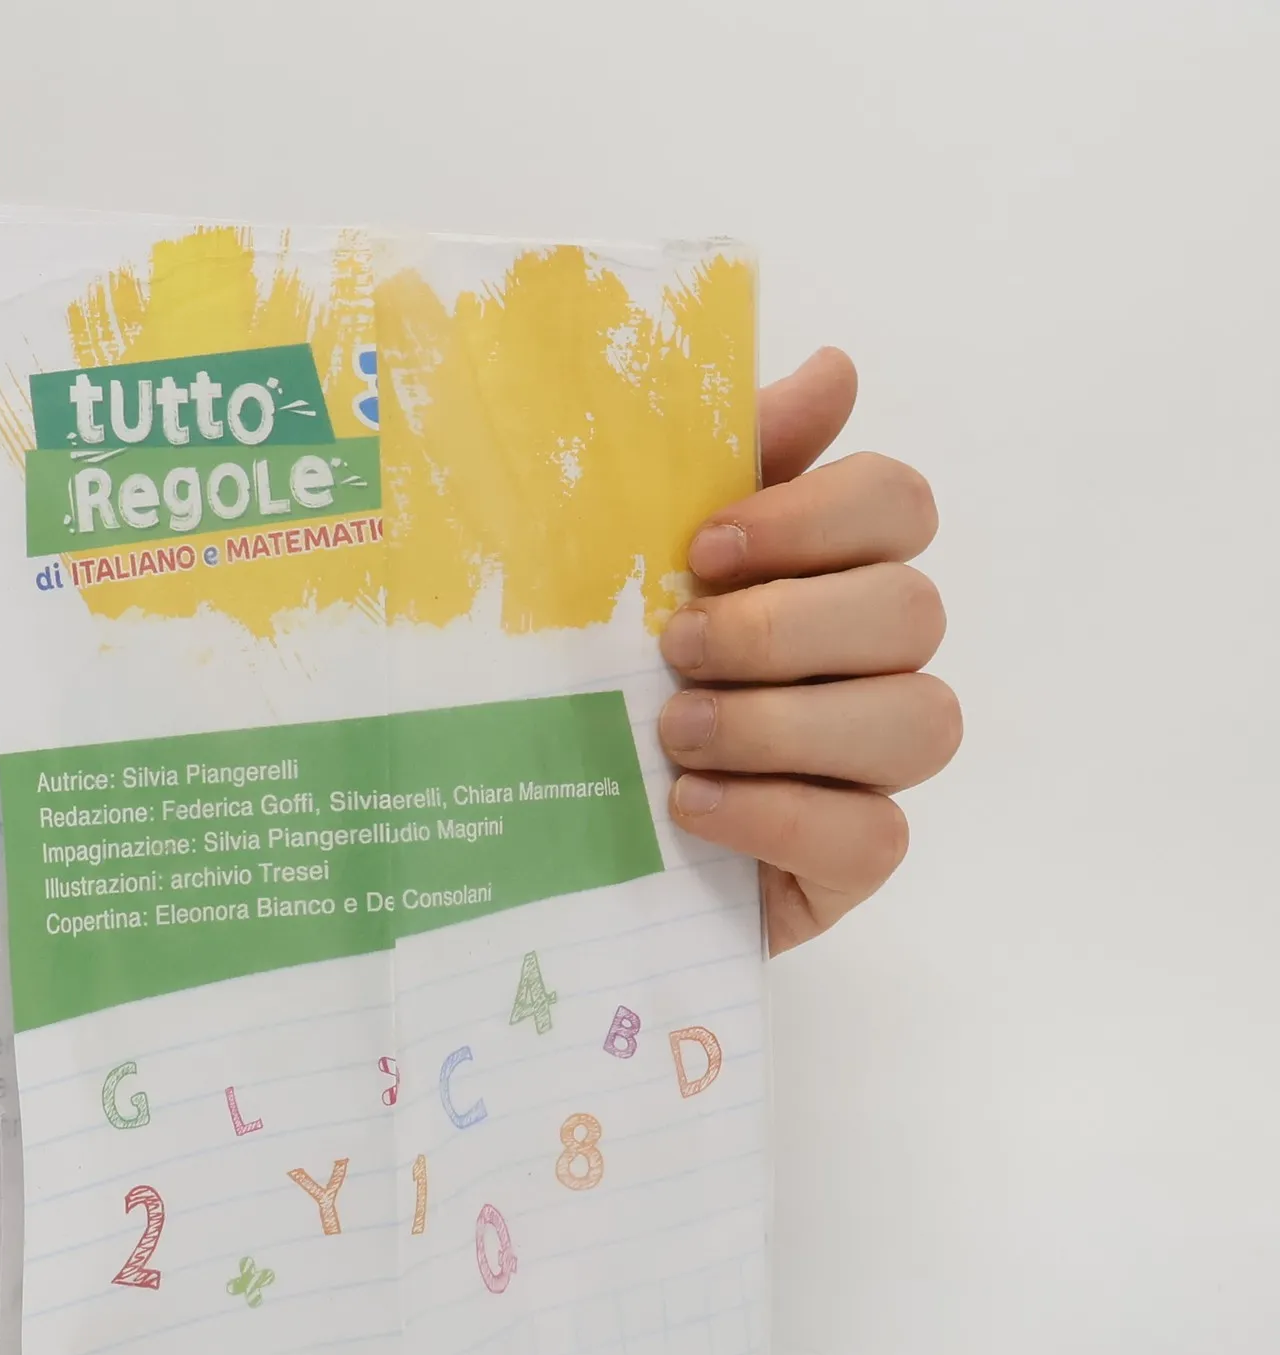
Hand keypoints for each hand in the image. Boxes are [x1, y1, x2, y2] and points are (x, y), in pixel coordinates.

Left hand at [658, 348, 958, 954]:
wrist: (557, 835)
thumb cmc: (608, 680)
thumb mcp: (637, 565)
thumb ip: (730, 467)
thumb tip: (835, 369)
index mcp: (832, 574)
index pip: (897, 505)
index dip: (814, 517)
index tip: (703, 549)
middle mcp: (875, 664)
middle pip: (913, 611)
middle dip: (783, 627)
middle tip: (675, 648)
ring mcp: (872, 769)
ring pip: (918, 721)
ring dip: (783, 723)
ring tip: (675, 734)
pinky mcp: (850, 864)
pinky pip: (874, 836)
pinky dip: (778, 814)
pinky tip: (692, 806)